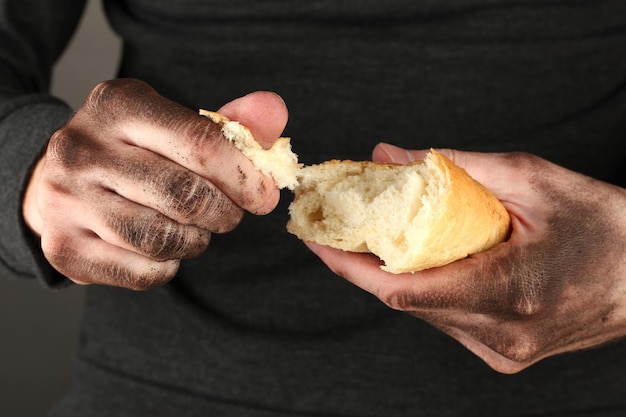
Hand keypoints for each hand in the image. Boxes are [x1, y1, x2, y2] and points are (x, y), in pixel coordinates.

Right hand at [23, 78, 287, 288]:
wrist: (59, 182)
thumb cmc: (135, 151)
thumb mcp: (175, 123)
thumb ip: (231, 121)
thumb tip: (274, 112)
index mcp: (119, 105)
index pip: (200, 142)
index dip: (245, 175)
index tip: (264, 194)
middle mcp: (83, 149)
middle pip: (186, 196)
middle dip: (225, 212)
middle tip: (229, 213)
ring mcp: (67, 201)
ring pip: (163, 238)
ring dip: (197, 241)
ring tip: (195, 228)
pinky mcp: (65, 248)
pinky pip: (143, 272)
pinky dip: (168, 266)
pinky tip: (164, 247)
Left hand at [307, 144, 625, 372]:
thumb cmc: (604, 226)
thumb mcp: (531, 179)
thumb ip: (453, 167)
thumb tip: (388, 156)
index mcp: (508, 291)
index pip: (401, 289)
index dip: (349, 265)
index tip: (316, 239)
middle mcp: (500, 334)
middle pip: (404, 299)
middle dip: (364, 262)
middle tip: (337, 226)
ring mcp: (501, 350)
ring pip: (421, 310)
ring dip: (393, 272)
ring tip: (373, 235)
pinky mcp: (503, 353)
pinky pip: (444, 318)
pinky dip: (424, 285)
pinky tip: (419, 258)